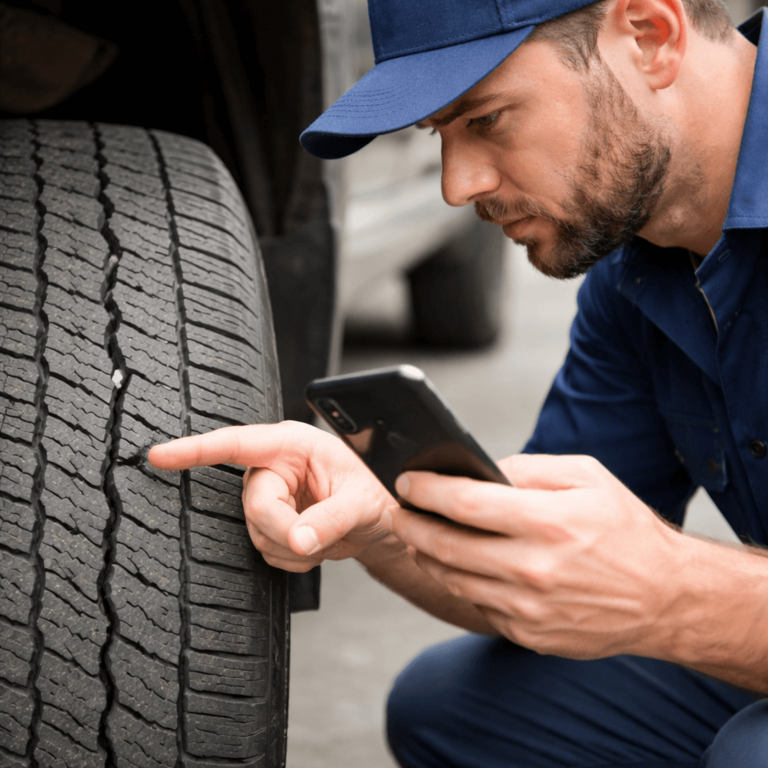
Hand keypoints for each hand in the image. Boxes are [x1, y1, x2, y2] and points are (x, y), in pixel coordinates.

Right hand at [149, 421, 394, 571]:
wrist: (379, 519)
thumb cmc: (375, 493)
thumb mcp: (361, 503)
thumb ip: (330, 520)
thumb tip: (300, 540)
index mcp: (292, 444)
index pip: (236, 444)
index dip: (194, 450)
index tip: (158, 455)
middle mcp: (275, 466)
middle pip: (254, 506)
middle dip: (284, 529)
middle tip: (317, 539)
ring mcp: (270, 495)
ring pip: (258, 533)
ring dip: (292, 546)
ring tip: (323, 533)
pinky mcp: (270, 522)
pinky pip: (267, 550)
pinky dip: (293, 557)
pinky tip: (315, 542)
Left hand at [386, 453, 684, 658]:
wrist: (665, 597)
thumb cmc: (625, 530)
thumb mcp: (587, 476)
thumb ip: (528, 467)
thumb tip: (479, 469)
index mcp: (550, 522)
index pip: (465, 503)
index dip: (426, 490)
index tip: (406, 481)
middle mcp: (535, 569)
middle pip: (446, 545)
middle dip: (410, 524)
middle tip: (398, 510)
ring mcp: (530, 609)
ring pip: (453, 578)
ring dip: (426, 554)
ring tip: (418, 535)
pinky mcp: (529, 634)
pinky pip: (477, 604)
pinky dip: (460, 581)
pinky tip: (457, 564)